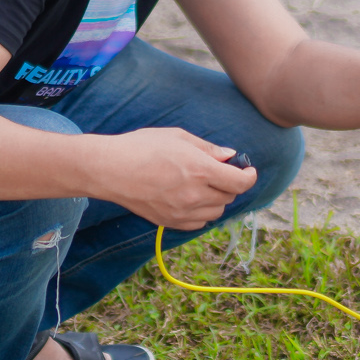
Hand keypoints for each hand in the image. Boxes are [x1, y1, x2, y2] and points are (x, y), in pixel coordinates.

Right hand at [100, 129, 257, 229]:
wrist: (110, 170)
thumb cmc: (141, 147)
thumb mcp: (177, 137)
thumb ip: (208, 149)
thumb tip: (230, 157)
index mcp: (200, 170)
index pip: (240, 183)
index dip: (249, 176)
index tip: (247, 170)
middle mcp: (195, 195)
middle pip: (229, 197)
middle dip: (229, 184)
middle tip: (218, 172)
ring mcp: (182, 212)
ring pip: (216, 212)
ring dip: (216, 199)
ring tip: (202, 185)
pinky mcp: (170, 222)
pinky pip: (199, 223)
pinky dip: (202, 212)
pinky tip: (190, 198)